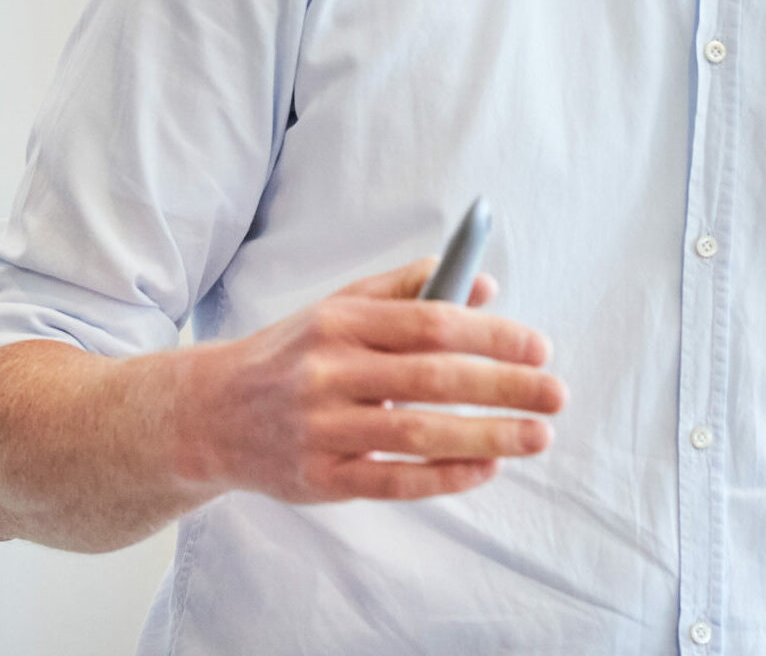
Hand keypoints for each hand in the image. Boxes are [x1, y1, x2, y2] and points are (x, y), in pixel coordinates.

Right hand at [173, 255, 565, 504]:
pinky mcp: (318, 479)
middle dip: (504, 387)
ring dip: (487, 437)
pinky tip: (486, 469)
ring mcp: (323, 428)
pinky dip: (444, 476)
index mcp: (343, 321)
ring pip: (418, 435)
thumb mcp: (343, 304)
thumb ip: (412, 288)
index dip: (491, 334)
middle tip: (555, 395)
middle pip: (433, 379)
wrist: (210, 412)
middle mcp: (331, 372)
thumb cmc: (295, 352)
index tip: (539, 347)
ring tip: (537, 437)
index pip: (431, 323)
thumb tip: (484, 285)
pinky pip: (392, 481)